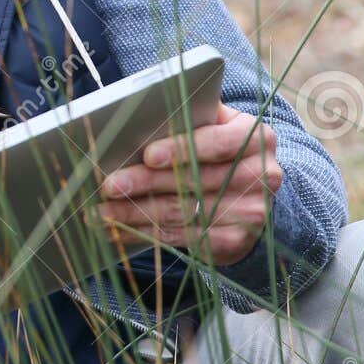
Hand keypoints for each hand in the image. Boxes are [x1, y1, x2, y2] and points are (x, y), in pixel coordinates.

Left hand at [95, 102, 283, 266]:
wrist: (249, 197)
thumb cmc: (217, 152)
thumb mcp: (213, 128)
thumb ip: (188, 122)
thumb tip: (134, 126)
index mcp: (255, 138)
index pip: (218, 142)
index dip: (182, 149)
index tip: (148, 155)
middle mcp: (261, 175)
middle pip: (193, 180)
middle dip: (145, 183)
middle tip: (109, 186)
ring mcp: (252, 211)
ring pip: (182, 211)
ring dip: (136, 212)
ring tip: (102, 211)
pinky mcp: (237, 241)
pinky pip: (184, 237)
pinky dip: (147, 233)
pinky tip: (120, 230)